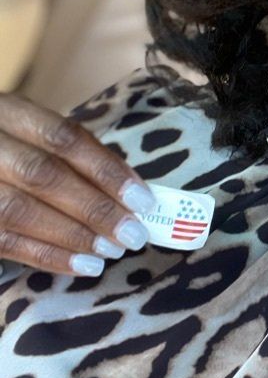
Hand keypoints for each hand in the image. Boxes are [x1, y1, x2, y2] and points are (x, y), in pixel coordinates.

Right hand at [0, 93, 154, 276]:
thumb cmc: (13, 149)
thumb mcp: (36, 135)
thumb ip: (77, 158)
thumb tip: (131, 195)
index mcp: (7, 111)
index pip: (63, 137)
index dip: (106, 169)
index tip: (143, 199)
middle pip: (41, 174)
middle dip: (94, 208)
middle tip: (133, 234)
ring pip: (18, 210)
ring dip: (73, 236)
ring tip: (111, 252)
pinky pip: (4, 241)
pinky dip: (47, 256)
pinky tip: (82, 266)